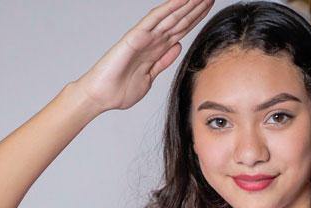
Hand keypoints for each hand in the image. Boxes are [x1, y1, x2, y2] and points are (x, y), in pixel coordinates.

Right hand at [76, 0, 214, 112]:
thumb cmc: (120, 90)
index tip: (209, 7)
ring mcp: (144, 37)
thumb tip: (177, 47)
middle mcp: (152, 40)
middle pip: (179, 20)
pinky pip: (154, 20)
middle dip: (196, 8)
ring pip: (170, 16)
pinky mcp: (135, 37)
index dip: (195, 18)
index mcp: (157, 50)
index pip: (181, 30)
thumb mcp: (150, 78)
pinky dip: (168, 9)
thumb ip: (163, 62)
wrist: (101, 96)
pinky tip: (181, 0)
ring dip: (186, 4)